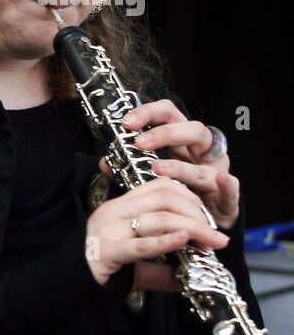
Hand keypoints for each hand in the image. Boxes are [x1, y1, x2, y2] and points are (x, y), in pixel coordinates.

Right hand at [85, 176, 229, 291]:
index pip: (160, 186)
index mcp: (118, 207)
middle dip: (198, 214)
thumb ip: (160, 268)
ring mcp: (108, 230)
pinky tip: (184, 241)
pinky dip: (167, 241)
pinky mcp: (107, 251)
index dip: (190, 198)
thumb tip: (188, 279)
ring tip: (211, 244)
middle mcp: (112, 212)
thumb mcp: (134, 263)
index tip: (207, 219)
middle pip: (165, 198)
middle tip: (216, 236)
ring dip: (193, 229)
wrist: (62, 286)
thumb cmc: (97, 270)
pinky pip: (141, 243)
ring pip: (159, 217)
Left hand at [104, 100, 240, 229]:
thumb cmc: (177, 191)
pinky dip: (228, 185)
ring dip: (182, 165)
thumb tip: (104, 163)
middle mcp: (202, 153)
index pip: (169, 115)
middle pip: (194, 130)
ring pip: (206, 162)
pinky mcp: (227, 197)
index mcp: (182, 142)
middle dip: (167, 134)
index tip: (127, 123)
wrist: (203, 221)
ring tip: (158, 168)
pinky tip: (221, 180)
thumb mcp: (150, 176)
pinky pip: (231, 188)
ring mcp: (216, 173)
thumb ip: (128, 167)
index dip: (150, 113)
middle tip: (140, 144)